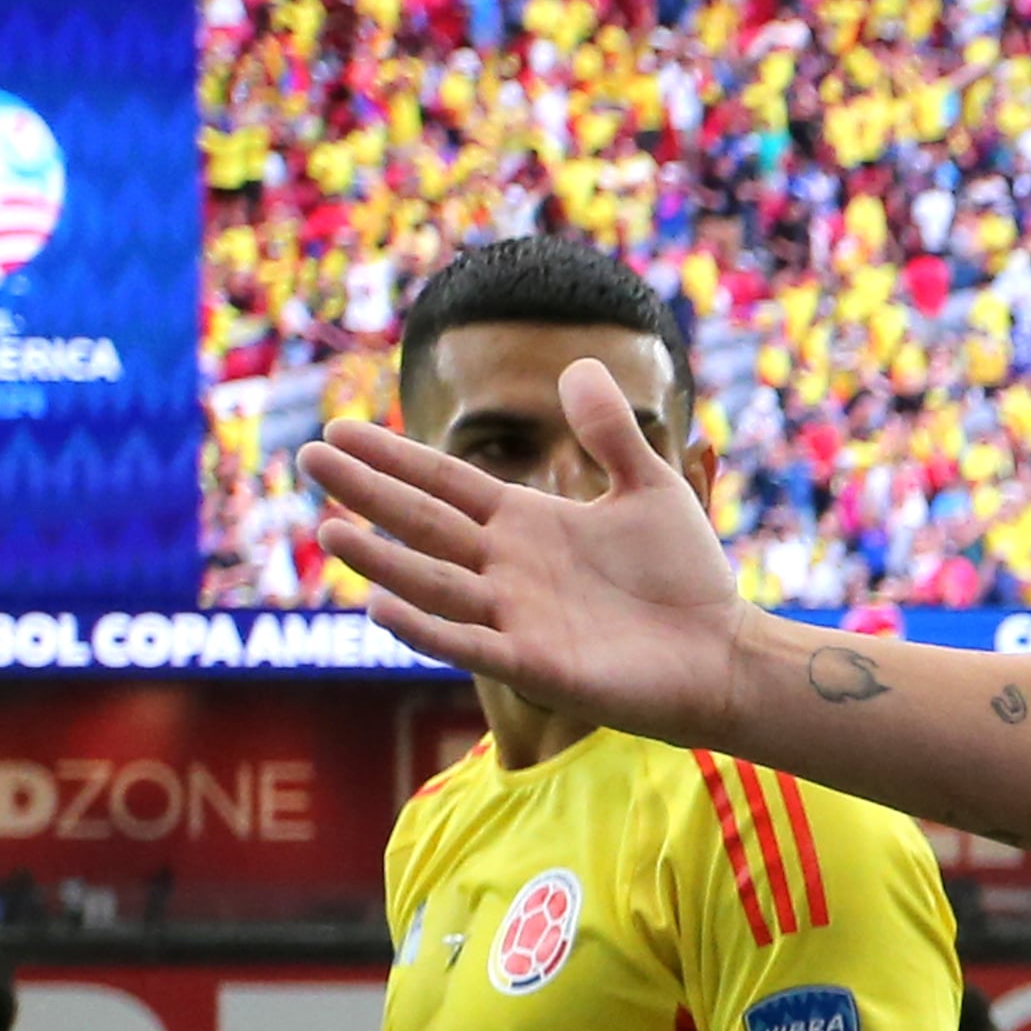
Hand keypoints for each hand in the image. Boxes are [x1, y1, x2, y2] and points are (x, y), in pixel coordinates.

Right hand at [299, 361, 749, 736]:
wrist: (724, 655)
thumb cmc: (686, 578)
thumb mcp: (651, 487)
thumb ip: (611, 432)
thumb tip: (579, 365)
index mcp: (526, 523)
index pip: (444, 482)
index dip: (393, 457)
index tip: (338, 430)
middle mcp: (508, 568)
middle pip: (423, 523)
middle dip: (367, 493)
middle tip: (307, 458)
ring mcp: (515, 617)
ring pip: (434, 582)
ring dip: (381, 561)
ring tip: (329, 530)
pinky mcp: (535, 664)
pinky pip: (468, 644)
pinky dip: (425, 628)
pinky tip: (380, 606)